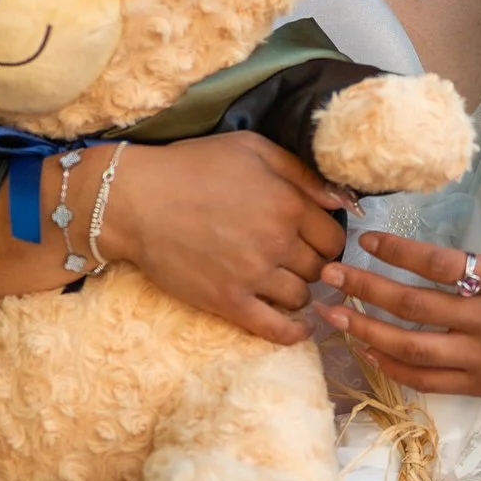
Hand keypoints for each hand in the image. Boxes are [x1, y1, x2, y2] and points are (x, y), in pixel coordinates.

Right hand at [95, 132, 354, 346]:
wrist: (137, 200)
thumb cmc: (194, 166)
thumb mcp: (253, 148)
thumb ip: (301, 172)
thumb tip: (343, 199)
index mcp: (287, 204)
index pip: (333, 236)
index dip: (326, 238)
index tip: (313, 239)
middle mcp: (277, 242)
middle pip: (319, 268)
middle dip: (312, 264)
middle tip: (295, 259)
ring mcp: (253, 275)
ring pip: (300, 297)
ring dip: (298, 291)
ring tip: (284, 282)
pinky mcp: (229, 302)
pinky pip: (275, 328)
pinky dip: (292, 332)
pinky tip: (298, 329)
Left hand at [318, 169, 480, 431]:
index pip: (441, 264)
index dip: (400, 250)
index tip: (368, 237)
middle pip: (413, 305)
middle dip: (365, 288)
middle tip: (327, 273)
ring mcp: (479, 358)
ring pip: (410, 347)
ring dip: (365, 329)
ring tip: (329, 312)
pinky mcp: (476, 386)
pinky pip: (424, 380)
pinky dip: (390, 367)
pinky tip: (364, 349)